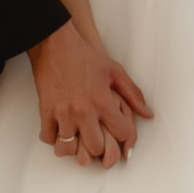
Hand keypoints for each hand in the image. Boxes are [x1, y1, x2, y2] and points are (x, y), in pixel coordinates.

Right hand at [30, 20, 152, 165]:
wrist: (55, 44)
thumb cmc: (85, 56)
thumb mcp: (115, 71)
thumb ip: (133, 94)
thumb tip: (148, 114)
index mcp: (103, 100)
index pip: (122, 133)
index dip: (125, 136)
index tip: (120, 134)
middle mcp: (84, 110)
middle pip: (96, 147)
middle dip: (100, 147)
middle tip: (99, 140)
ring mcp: (63, 113)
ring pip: (69, 148)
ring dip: (75, 146)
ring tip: (79, 139)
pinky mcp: (45, 111)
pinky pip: (48, 139)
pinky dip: (54, 138)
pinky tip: (61, 131)